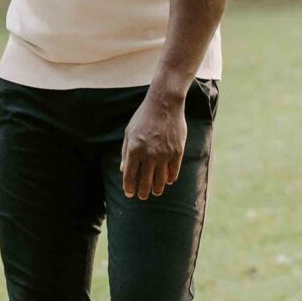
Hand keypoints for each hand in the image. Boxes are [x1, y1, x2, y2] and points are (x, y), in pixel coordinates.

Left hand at [121, 84, 186, 200]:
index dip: (129, 188)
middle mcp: (149, 154)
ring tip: (156, 192)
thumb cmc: (143, 117)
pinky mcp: (177, 152)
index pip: (129, 176)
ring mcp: (164, 154)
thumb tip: (123, 170)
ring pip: (160, 180)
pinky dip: (171, 178)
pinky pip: (174, 171)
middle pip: (145, 181)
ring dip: (157, 188)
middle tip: (143, 196)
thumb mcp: (129, 133)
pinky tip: (168, 181)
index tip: (129, 194)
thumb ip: (126, 153)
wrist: (164, 104)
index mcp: (134, 149)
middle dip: (143, 192)